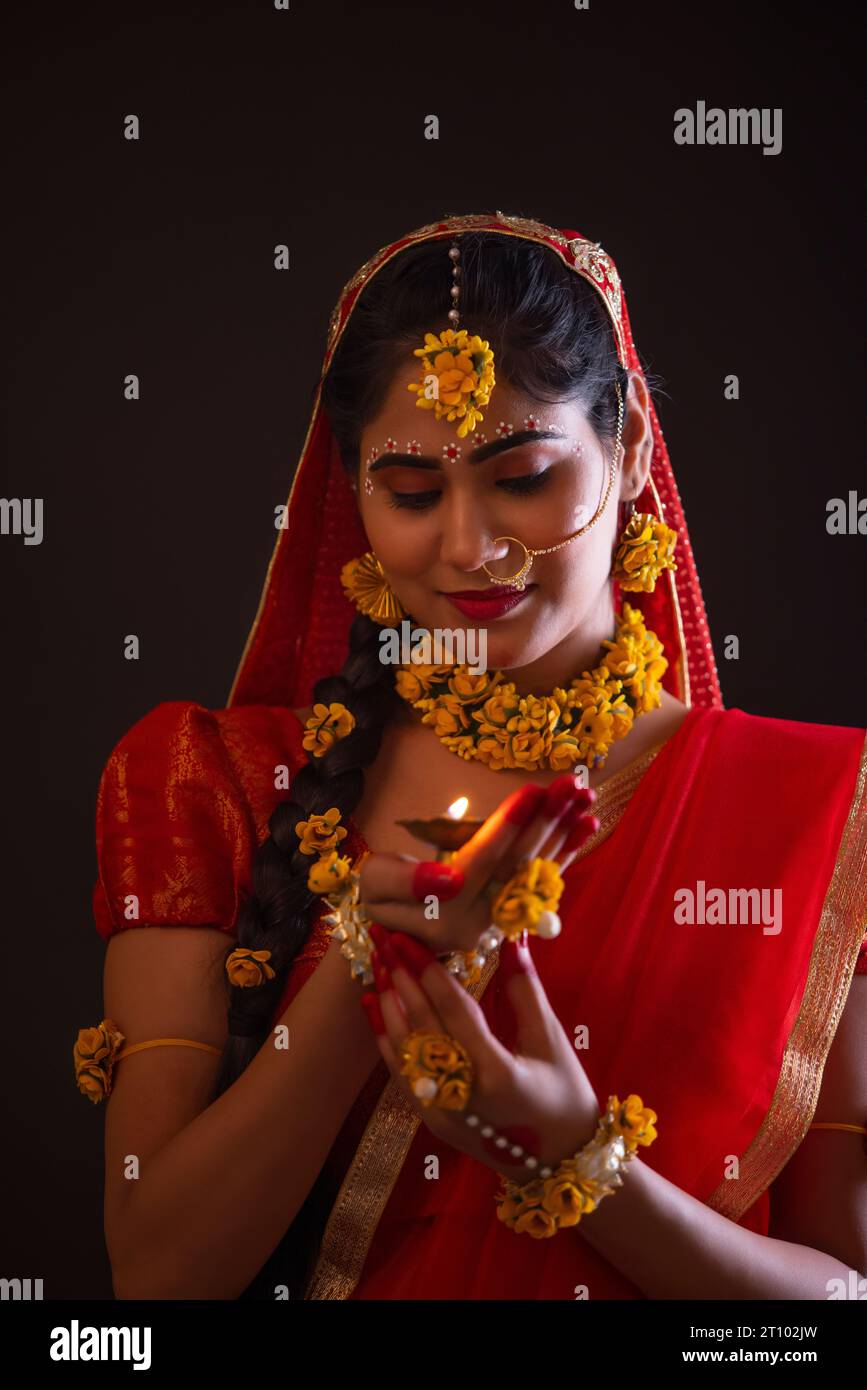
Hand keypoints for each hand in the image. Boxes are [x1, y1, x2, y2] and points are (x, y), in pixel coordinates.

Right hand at [358, 774, 599, 955]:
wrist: (396, 930)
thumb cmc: (381, 897)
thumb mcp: (376, 884)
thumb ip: (404, 881)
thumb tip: (448, 877)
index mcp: (443, 916)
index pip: (481, 864)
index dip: (507, 828)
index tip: (532, 791)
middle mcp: (479, 924)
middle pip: (517, 865)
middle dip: (545, 822)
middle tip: (571, 785)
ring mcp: (500, 921)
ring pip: (535, 871)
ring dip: (562, 832)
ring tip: (585, 797)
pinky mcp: (512, 913)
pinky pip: (542, 880)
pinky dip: (565, 851)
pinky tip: (586, 825)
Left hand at [361, 929, 600, 1174]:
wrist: (557, 1165)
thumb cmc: (564, 1098)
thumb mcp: (551, 1042)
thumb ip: (526, 991)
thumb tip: (511, 941)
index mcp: (498, 1073)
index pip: (454, 1011)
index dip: (429, 971)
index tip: (409, 938)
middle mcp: (463, 1095)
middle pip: (423, 1026)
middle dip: (401, 977)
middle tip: (385, 938)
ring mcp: (442, 1112)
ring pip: (404, 1049)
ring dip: (389, 1003)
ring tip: (379, 963)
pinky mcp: (432, 1121)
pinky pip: (400, 1073)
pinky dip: (385, 1037)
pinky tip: (375, 1004)